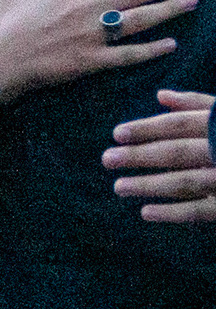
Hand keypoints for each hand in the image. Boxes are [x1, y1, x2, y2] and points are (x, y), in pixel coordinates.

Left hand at [104, 90, 215, 221]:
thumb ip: (200, 104)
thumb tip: (161, 96)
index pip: (179, 125)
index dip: (146, 128)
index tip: (116, 134)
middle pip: (176, 152)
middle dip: (139, 156)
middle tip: (106, 160)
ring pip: (185, 182)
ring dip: (149, 185)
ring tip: (119, 187)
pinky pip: (201, 210)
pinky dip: (173, 213)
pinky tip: (146, 212)